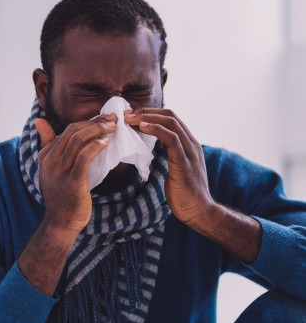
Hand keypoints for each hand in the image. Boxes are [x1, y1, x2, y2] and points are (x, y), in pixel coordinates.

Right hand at [35, 115, 115, 234]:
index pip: (66, 130)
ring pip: (78, 140)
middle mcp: (49, 161)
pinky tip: (106, 143)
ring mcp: (59, 171)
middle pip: (72, 131)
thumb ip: (47, 143)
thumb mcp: (50, 168)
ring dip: (98, 131)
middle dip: (95, 122)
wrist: (61, 222)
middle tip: (112, 120)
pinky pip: (84, 157)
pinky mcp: (72, 181)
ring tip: (113, 128)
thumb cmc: (61, 195)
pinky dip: (96, 147)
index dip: (87, 122)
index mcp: (45, 156)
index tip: (104, 120)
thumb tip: (39, 120)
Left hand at [124, 108, 214, 227]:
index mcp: (189, 144)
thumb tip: (153, 149)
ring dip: (147, 117)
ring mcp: (189, 151)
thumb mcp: (175, 169)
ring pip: (170, 122)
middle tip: (125, 114)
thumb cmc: (183, 194)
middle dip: (146, 112)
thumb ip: (169, 156)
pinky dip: (156, 129)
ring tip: (128, 118)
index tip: (131, 116)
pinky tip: (141, 127)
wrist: (197, 211)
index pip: (170, 118)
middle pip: (170, 115)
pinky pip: (171, 138)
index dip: (150, 114)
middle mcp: (191, 143)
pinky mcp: (184, 161)